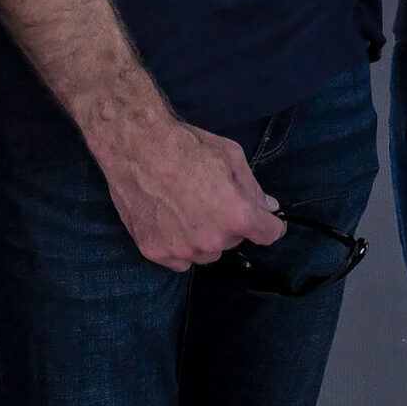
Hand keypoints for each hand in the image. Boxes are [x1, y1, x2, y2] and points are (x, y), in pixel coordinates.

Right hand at [97, 116, 285, 271]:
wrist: (136, 147)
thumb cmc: (186, 146)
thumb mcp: (231, 156)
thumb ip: (253, 188)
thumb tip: (269, 207)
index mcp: (238, 216)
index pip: (269, 234)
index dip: (270, 225)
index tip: (266, 220)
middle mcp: (213, 240)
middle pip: (234, 241)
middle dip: (229, 224)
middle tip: (210, 197)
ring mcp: (183, 250)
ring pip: (206, 253)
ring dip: (204, 237)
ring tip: (186, 207)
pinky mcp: (156, 253)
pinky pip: (179, 259)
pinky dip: (178, 244)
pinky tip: (169, 218)